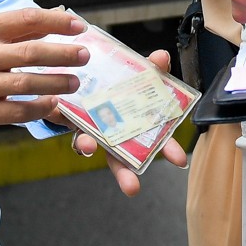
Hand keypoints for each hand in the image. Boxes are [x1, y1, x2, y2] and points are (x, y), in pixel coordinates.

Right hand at [0, 7, 87, 130]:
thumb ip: (14, 27)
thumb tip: (56, 17)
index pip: (27, 20)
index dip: (57, 22)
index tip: (79, 27)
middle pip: (33, 53)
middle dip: (65, 55)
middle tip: (84, 56)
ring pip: (28, 84)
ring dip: (57, 83)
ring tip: (74, 82)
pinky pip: (17, 112)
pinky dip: (39, 108)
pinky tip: (53, 104)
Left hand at [68, 49, 190, 196]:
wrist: (84, 70)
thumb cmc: (119, 78)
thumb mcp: (140, 71)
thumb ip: (152, 67)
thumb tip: (162, 58)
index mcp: (138, 120)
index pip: (157, 137)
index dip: (168, 149)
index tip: (178, 160)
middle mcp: (115, 131)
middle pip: (123, 157)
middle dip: (126, 173)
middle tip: (132, 187)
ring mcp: (92, 127)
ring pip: (91, 144)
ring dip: (89, 146)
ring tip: (87, 146)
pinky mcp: (70, 118)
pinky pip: (67, 123)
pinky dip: (69, 126)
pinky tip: (69, 124)